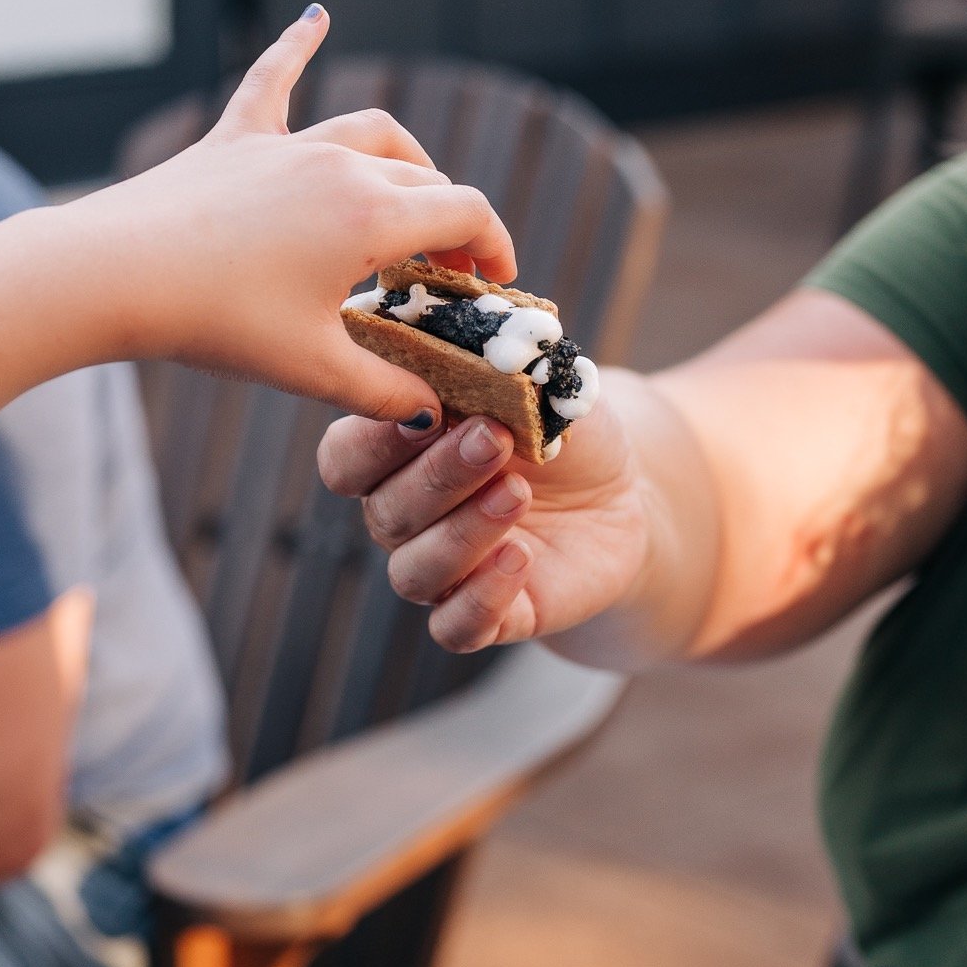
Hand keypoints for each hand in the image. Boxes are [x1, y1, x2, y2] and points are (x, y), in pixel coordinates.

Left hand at [54, 10, 515, 421]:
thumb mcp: (312, 370)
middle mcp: (339, 166)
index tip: (496, 281)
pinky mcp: (234, 139)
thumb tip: (426, 411)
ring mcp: (285, 146)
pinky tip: (317, 16)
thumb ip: (382, 391)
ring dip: (406, 160)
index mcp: (371, 218)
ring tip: (413, 191)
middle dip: (450, 223)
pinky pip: (273, 78)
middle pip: (424, 180)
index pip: (465, 214)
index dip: (494, 246)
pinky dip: (298, 44)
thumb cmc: (217, 323)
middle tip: (446, 271)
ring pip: (372, 132)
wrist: (117, 276)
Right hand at [317, 387, 658, 651]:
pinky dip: (481, 598)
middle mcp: (404, 518)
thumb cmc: (559, 428)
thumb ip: (499, 366)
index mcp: (395, 455)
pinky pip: (455, 627)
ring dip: (463, 532)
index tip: (429, 409)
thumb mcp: (538, 386)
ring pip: (414, 571)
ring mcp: (441, 572)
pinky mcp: (488, 616)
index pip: (346, 458)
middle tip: (494, 439)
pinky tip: (520, 557)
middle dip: (439, 474)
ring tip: (518, 493)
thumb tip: (478, 338)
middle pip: (385, 512)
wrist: (620, 493)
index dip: (375, 440)